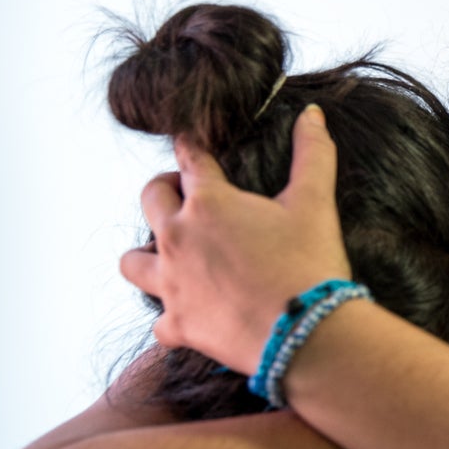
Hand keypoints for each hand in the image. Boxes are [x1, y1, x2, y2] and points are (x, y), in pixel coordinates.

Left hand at [119, 107, 351, 373]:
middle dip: (167, 190)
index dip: (194, 145)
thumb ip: (312, 153)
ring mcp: (172, 285)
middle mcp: (178, 238)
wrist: (308, 335)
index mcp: (208, 202)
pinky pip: (159, 320)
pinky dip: (172, 314)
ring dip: (148, 253)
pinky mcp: (179, 325)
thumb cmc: (310, 264)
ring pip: (133, 261)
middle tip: (192, 197)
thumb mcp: (316, 203)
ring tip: (175, 254)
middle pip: (150, 199)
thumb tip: (312, 113)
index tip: (196, 143)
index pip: (189, 157)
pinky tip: (193, 311)